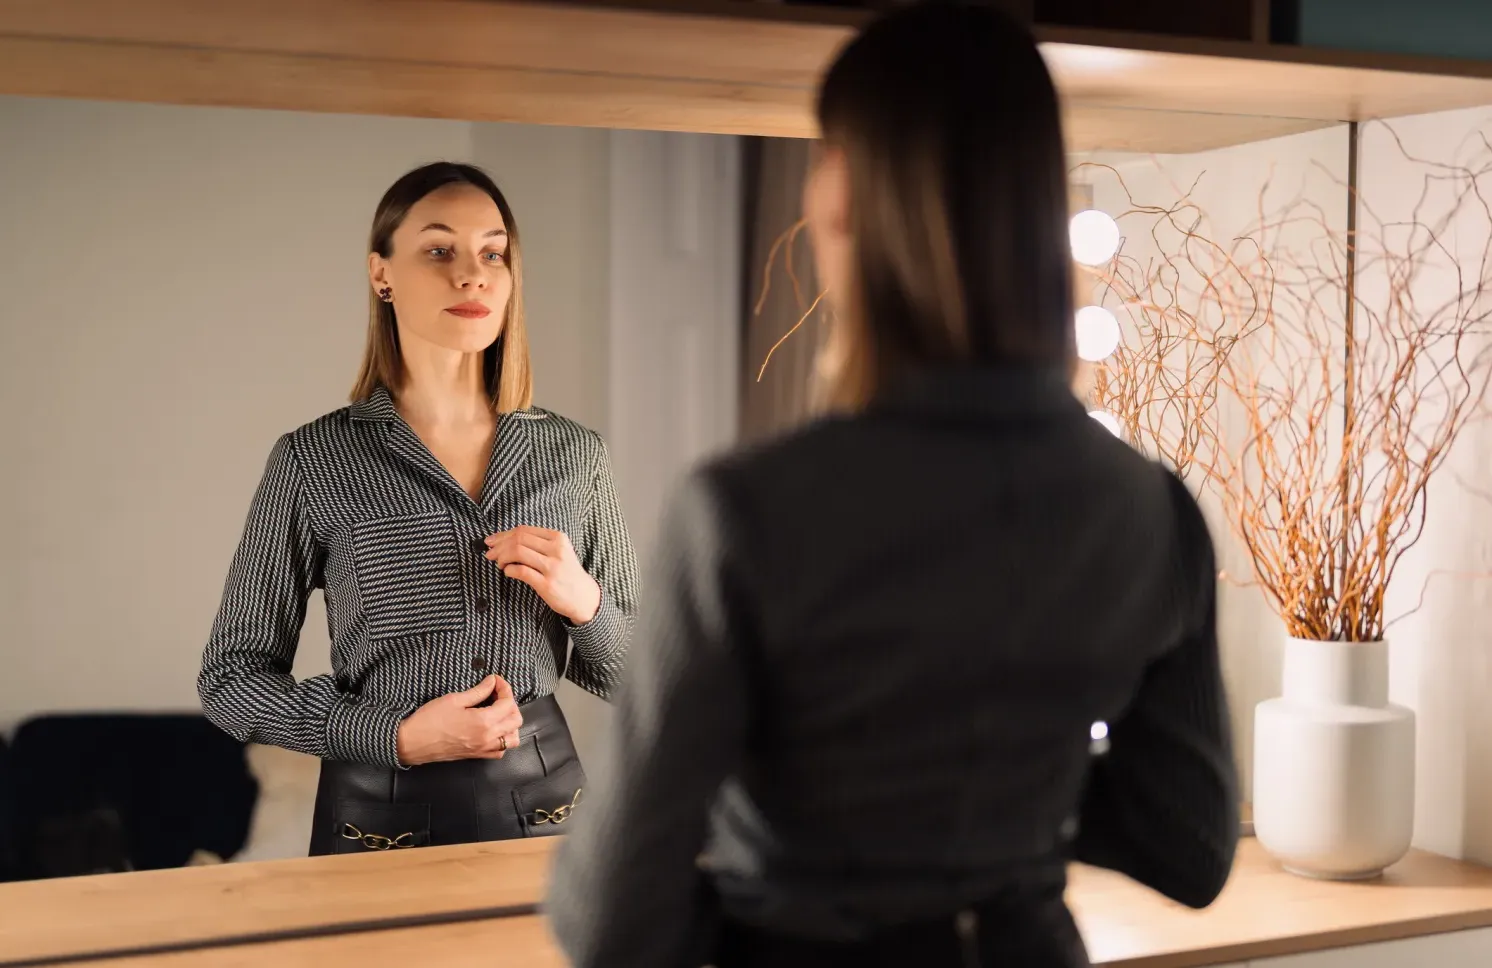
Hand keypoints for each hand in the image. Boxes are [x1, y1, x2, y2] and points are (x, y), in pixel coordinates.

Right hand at [395, 675, 522, 766]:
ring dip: (511, 723)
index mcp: (483, 722)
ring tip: (498, 712)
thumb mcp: (454, 699)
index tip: (496, 680)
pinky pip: (500, 751)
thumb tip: (492, 682)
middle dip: (510, 703)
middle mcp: (487, 738)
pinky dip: (503, 739)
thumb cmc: (429, 720)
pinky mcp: (477, 755)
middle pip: (516, 720)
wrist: (412, 742)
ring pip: (512, 738)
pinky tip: (493, 729)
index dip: (505, 688)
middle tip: (497, 693)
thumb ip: (478, 691)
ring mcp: (483, 749)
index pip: (508, 703)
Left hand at [485, 526, 601, 624]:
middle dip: (499, 545)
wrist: (584, 597)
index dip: (503, 535)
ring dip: (502, 557)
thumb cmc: (567, 573)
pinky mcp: (547, 584)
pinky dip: (509, 570)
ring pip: (518, 552)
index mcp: (558, 538)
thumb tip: (506, 539)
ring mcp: (552, 567)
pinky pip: (521, 571)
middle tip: (490, 553)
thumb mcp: (559, 552)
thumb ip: (538, 544)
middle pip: (519, 539)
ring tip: (499, 563)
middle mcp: (556, 550)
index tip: (492, 541)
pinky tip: (508, 572)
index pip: (524, 530)